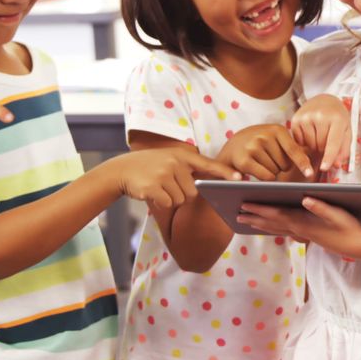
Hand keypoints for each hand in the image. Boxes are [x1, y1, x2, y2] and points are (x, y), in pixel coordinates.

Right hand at [102, 147, 240, 209]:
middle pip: (193, 192)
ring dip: (171, 199)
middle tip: (167, 184)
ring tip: (158, 187)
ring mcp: (164, 174)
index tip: (240, 178)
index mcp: (182, 155)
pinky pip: (169, 204)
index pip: (209, 164)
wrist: (121, 170)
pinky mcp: (154, 187)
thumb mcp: (169, 160)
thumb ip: (187, 169)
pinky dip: (161, 203)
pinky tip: (151, 193)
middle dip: (182, 194)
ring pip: (181, 200)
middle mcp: (175, 162)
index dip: (225, 173)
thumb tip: (206, 186)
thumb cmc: (149, 168)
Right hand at [218, 124, 313, 180]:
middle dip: (281, 167)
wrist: (233, 145)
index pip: (293, 149)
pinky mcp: (244, 161)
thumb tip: (310, 163)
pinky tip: (256, 170)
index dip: (302, 163)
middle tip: (269, 159)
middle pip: (286, 165)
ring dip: (271, 172)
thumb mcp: (276, 138)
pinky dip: (264, 178)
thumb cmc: (261, 143)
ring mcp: (253, 148)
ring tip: (260, 162)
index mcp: (277, 129)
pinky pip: (265, 177)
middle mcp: (265, 136)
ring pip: (275, 172)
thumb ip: (292, 147)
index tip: (310, 173)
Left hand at [237, 197, 360, 252]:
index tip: (244, 205)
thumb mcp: (337, 214)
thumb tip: (305, 199)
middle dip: (253, 218)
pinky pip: (283, 231)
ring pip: (275, 229)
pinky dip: (272, 228)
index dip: (259, 209)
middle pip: (271, 223)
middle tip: (236, 215)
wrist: (357, 245)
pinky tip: (268, 227)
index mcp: (303, 222)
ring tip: (245, 221)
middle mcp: (298, 229)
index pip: (276, 214)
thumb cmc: (348, 227)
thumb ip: (321, 206)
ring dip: (259, 225)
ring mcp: (302, 234)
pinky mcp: (307, 235)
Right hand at [290, 95, 350, 172]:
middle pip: (320, 146)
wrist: (324, 100)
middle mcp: (320, 116)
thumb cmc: (337, 117)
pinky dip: (305, 142)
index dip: (329, 157)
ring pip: (310, 145)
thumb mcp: (346, 130)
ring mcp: (306, 117)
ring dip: (314, 146)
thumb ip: (343, 149)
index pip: (333, 142)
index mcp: (337, 118)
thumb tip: (335, 165)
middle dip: (324, 149)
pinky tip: (310, 133)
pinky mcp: (296, 119)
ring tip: (318, 135)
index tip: (324, 168)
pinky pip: (300, 141)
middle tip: (326, 139)